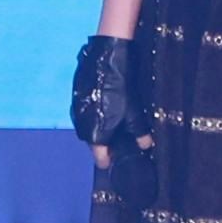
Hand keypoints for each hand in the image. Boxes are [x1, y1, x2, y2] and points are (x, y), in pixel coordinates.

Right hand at [72, 33, 151, 168]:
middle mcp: (82, 124)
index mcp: (96, 133)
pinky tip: (104, 105)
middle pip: (92, 142)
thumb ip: (140, 133)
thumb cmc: (121, 87)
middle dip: (102, 143)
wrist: (107, 59)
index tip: (111, 162)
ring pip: (86, 127)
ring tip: (111, 122)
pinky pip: (83, 113)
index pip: (99, 157)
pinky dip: (92, 114)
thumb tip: (146, 145)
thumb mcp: (135, 112)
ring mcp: (76, 109)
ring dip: (96, 127)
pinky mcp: (75, 96)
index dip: (107, 160)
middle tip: (116, 141)